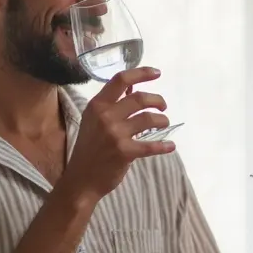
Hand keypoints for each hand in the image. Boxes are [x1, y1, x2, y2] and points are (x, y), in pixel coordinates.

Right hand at [59, 66, 174, 203]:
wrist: (81, 179)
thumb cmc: (89, 148)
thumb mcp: (93, 121)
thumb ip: (111, 105)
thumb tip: (132, 88)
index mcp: (97, 105)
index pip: (120, 80)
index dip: (141, 73)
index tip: (157, 73)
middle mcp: (105, 116)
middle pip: (140, 98)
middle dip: (157, 100)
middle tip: (163, 107)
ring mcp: (115, 134)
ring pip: (149, 119)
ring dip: (162, 120)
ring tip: (164, 124)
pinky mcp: (125, 152)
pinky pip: (151, 146)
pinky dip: (164, 146)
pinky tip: (170, 146)